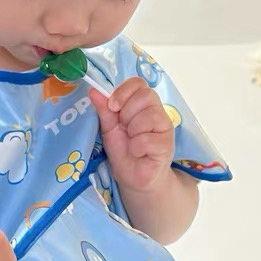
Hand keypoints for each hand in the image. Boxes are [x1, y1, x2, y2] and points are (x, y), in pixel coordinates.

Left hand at [90, 78, 174, 192]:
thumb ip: (104, 110)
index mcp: (142, 104)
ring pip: (149, 116)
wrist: (133, 178)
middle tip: (125, 130)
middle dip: (127, 114)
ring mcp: (165, 128)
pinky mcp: (167, 145)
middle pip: (145, 96)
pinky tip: (138, 153)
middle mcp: (157, 112)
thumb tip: (93, 90)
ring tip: (132, 142)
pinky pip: (147, 139)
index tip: (113, 107)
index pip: (139, 83)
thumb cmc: (124, 151)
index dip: (124, 91)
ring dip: (133, 131)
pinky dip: (137, 147)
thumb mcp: (109, 129)